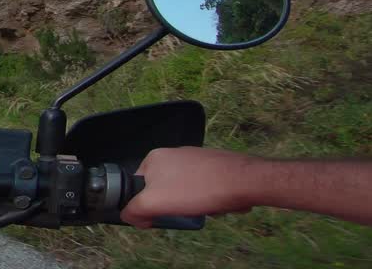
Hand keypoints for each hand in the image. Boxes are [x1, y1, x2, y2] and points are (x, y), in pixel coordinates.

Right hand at [121, 147, 260, 227]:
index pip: (139, 186)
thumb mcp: (154, 202)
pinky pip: (203, 188)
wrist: (241, 180)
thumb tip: (130, 217)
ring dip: (195, 204)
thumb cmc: (195, 189)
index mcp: (153, 158)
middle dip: (176, 205)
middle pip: (164, 190)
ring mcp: (194, 158)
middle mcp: (172, 154)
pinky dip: (209, 199)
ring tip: (206, 206)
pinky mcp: (213, 165)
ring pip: (185, 191)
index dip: (146, 205)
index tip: (160, 214)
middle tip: (186, 211)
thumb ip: (134, 210)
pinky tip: (218, 203)